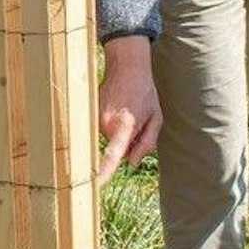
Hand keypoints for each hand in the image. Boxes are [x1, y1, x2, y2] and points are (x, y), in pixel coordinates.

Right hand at [96, 36, 161, 184]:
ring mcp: (97, 118)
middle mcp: (106, 123)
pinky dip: (113, 126)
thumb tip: (132, 163)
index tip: (98, 182)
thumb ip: (146, 143)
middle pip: (118, 147)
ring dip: (121, 133)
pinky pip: (104, 129)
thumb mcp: (156, 118)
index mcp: (125, 124)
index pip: (114, 152)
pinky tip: (120, 108)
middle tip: (139, 123)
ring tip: (129, 111)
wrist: (127, 67)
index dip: (106, 168)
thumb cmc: (145, 92)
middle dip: (129, 143)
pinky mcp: (92, 114)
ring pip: (111, 139)